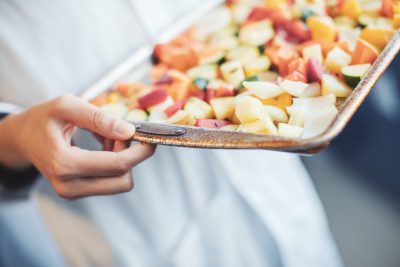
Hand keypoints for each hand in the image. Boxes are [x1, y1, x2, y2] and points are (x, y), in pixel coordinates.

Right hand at [0, 95, 155, 198]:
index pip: (116, 165)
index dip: (139, 151)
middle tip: (122, 132)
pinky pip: (110, 182)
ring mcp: (72, 192)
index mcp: (64, 163)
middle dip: (131, 155)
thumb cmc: (42, 118)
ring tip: (108, 137)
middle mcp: (68, 186)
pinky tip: (104, 145)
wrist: (22, 137)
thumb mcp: (67, 106)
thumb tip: (129, 131)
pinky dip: (115, 164)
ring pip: (120, 183)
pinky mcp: (78, 192)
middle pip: (123, 180)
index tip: (148, 136)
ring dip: (123, 159)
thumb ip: (98, 118)